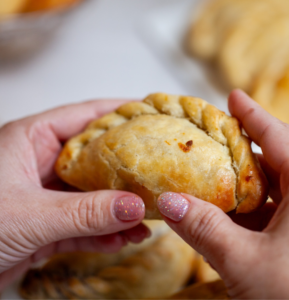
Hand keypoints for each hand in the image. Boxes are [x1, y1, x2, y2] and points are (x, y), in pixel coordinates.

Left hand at [0, 100, 147, 296]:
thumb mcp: (31, 216)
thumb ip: (86, 213)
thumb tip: (135, 207)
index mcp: (32, 140)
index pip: (84, 115)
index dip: (119, 113)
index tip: (151, 114)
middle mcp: (42, 162)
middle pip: (95, 156)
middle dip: (126, 168)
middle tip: (159, 169)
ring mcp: (47, 194)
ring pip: (93, 194)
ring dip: (119, 208)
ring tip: (147, 218)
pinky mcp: (48, 223)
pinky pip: (84, 223)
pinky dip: (103, 232)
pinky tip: (124, 238)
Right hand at [157, 90, 288, 298]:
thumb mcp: (245, 264)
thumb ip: (204, 229)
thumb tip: (168, 202)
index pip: (278, 139)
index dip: (253, 115)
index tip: (233, 95)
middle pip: (272, 161)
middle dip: (240, 150)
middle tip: (210, 140)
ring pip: (269, 189)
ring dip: (238, 184)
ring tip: (209, 176)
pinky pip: (269, 213)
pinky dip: (245, 210)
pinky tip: (223, 213)